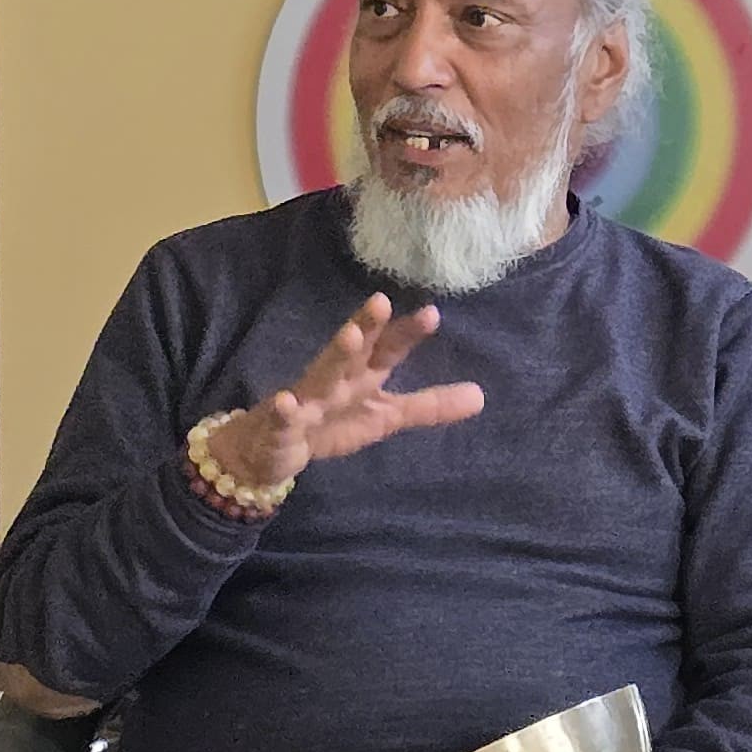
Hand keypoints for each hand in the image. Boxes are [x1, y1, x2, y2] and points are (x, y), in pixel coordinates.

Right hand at [209, 296, 486, 486]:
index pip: (388, 350)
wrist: (270, 449)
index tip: (432, 314)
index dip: (407, 333)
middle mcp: (336, 380)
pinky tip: (284, 402)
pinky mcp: (279, 425)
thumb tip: (481, 395)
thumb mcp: (385, 416)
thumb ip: (429, 406)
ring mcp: (306, 400)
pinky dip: (282, 410)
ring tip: (349, 336)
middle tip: (381, 302)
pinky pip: (280, 417)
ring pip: (320, 376)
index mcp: (363, 375)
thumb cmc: (333, 422)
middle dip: (366, 326)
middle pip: (353, 350)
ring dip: (334, 356)